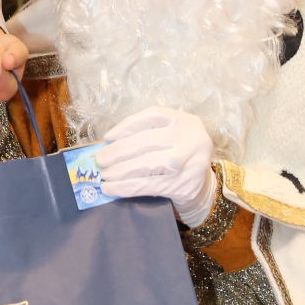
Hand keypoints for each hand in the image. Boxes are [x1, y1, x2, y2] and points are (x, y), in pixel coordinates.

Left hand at [98, 108, 215, 226]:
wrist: (203, 186)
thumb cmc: (178, 155)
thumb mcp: (170, 137)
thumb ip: (147, 134)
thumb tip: (109, 143)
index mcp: (185, 120)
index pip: (153, 116)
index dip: (127, 125)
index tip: (108, 136)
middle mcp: (190, 138)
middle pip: (148, 141)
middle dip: (119, 151)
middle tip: (100, 159)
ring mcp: (189, 163)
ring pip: (148, 164)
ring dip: (121, 171)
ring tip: (104, 175)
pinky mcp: (183, 186)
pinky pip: (148, 185)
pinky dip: (127, 187)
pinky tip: (112, 188)